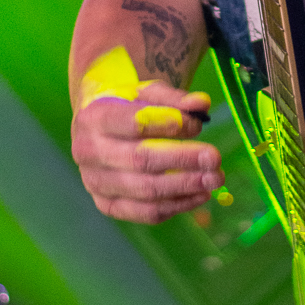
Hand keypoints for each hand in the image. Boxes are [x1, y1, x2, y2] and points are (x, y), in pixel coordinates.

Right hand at [71, 80, 220, 223]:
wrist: (97, 129)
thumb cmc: (126, 107)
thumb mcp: (146, 93)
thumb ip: (174, 98)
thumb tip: (201, 103)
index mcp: (94, 118)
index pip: (136, 123)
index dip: (170, 125)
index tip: (198, 124)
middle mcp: (89, 152)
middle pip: (141, 160)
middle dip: (183, 160)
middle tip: (215, 159)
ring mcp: (95, 183)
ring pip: (145, 191)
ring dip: (185, 187)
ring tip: (214, 179)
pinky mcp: (107, 205)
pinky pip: (145, 212)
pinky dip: (176, 206)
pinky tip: (200, 195)